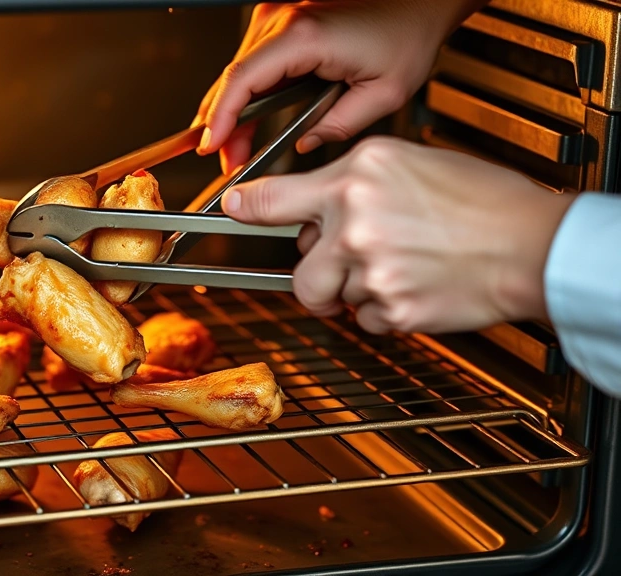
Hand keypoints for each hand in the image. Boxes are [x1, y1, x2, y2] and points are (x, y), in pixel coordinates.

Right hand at [194, 0, 487, 174]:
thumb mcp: (384, 92)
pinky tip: (243, 120)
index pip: (243, 79)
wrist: (419, 3)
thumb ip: (339, 125)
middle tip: (225, 160)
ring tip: (234, 147)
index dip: (221, 118)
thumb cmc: (408, 33)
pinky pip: (251, 62)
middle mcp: (285, 21)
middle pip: (233, 77)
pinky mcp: (283, 22)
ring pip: (238, 71)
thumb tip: (304, 145)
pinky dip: (243, 93)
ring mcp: (280, 18)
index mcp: (305, 36)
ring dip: (231, 110)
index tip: (213, 146)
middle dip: (222, 124)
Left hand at [222, 137, 576, 333]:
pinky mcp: (389, 309)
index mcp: (357, 176)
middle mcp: (354, 219)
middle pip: (299, 271)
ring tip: (398, 270)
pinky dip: (384, 312)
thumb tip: (313, 209)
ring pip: (331, 298)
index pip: (274, 197)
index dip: (246, 208)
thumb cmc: (485, 202)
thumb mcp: (410, 164)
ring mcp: (368, 268)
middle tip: (351, 265)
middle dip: (318, 275)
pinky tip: (416, 287)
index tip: (232, 211)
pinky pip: (364, 320)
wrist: (533, 245)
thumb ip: (354, 184)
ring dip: (355, 292)